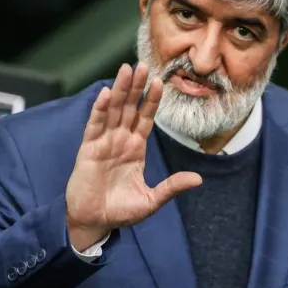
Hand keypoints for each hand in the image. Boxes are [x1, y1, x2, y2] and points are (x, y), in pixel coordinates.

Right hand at [65, 62, 201, 250]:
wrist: (95, 223)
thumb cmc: (120, 211)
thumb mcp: (151, 200)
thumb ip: (171, 187)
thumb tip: (198, 180)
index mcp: (135, 148)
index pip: (146, 118)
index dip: (152, 101)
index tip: (160, 82)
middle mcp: (120, 140)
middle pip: (130, 107)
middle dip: (137, 87)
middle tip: (143, 65)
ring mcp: (104, 142)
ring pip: (113, 110)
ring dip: (120, 90)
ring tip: (126, 70)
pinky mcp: (88, 149)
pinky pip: (95, 125)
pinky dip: (100, 109)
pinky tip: (107, 94)